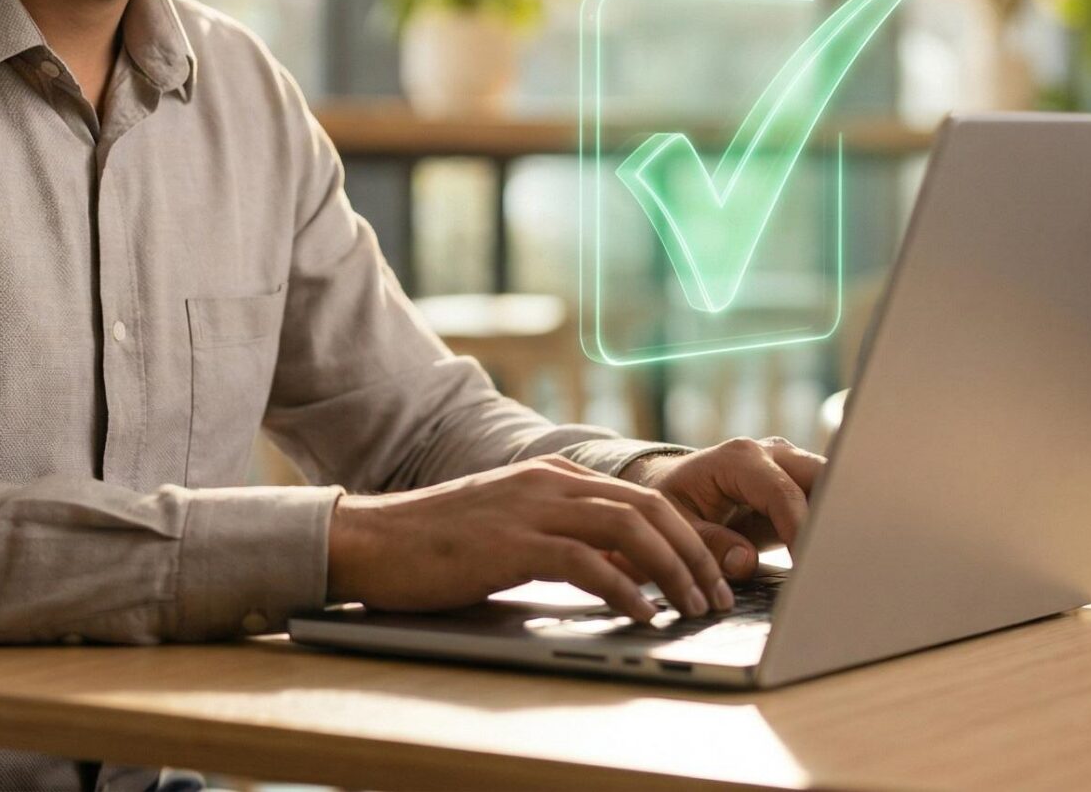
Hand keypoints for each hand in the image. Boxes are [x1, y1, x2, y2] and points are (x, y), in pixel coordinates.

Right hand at [327, 455, 731, 622]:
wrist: (373, 539)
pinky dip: (624, 590)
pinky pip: (585, 562)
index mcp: (554, 475)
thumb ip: (569, 544)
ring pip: (628, 528)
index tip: (711, 575)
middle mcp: (550, 481)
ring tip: (691, 608)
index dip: (688, 536)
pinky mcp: (511, 542)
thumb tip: (626, 576)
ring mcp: (530, 508)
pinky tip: (642, 615)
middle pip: (649, 507)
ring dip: (672, 572)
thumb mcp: (516, 535)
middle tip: (717, 596)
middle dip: (694, 554)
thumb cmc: (440, 546)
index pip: (644, 497)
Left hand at [624, 436, 824, 579]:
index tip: (807, 567)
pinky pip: (826, 498)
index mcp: (739, 458)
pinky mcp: (800, 482)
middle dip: (832, 516)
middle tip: (834, 560)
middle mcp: (771, 453)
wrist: (675, 485)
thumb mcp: (678, 527)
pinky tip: (831, 554)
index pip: (784, 494)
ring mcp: (790, 464)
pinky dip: (830, 524)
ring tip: (836, 559)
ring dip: (835, 519)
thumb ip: (708, 544)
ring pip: (832, 485)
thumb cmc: (675, 504)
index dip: (800, 532)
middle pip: (823, 477)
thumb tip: (743, 561)